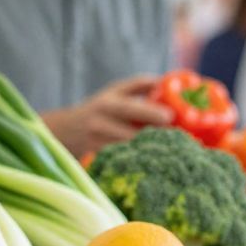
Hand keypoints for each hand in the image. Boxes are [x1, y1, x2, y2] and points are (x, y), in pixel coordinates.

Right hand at [43, 76, 173, 156]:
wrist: (66, 132)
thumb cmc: (98, 109)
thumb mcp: (113, 91)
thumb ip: (139, 85)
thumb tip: (165, 82)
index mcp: (106, 105)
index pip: (130, 109)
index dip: (150, 113)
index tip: (169, 117)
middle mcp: (100, 125)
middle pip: (132, 134)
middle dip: (156, 137)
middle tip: (180, 139)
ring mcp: (98, 146)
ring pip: (129, 151)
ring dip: (151, 152)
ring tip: (172, 152)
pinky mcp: (98, 162)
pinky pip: (123, 164)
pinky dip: (140, 163)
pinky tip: (156, 164)